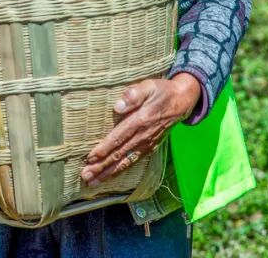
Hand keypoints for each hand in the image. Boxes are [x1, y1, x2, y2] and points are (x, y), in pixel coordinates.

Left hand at [78, 73, 200, 187]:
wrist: (182, 101)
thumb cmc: (161, 90)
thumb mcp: (149, 86)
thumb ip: (134, 95)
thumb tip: (118, 106)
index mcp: (140, 121)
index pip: (119, 138)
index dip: (104, 149)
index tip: (90, 158)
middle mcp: (143, 136)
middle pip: (119, 154)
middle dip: (102, 167)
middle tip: (85, 176)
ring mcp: (147, 144)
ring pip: (125, 162)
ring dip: (109, 173)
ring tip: (93, 181)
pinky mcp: (150, 147)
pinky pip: (134, 161)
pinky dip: (121, 170)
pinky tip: (110, 176)